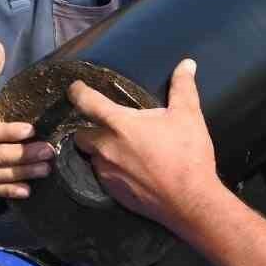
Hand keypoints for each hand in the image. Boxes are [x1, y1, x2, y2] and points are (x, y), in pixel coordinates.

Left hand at [68, 59, 223, 231]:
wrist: (190, 201)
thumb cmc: (187, 155)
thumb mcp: (188, 115)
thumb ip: (183, 87)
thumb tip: (187, 64)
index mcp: (120, 124)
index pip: (87, 102)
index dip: (78, 92)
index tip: (75, 88)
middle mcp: (105, 148)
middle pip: (81, 134)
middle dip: (90, 128)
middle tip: (109, 127)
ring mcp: (106, 172)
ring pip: (92, 157)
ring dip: (101, 151)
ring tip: (122, 150)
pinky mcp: (112, 192)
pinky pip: (103, 176)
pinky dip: (111, 170)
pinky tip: (130, 171)